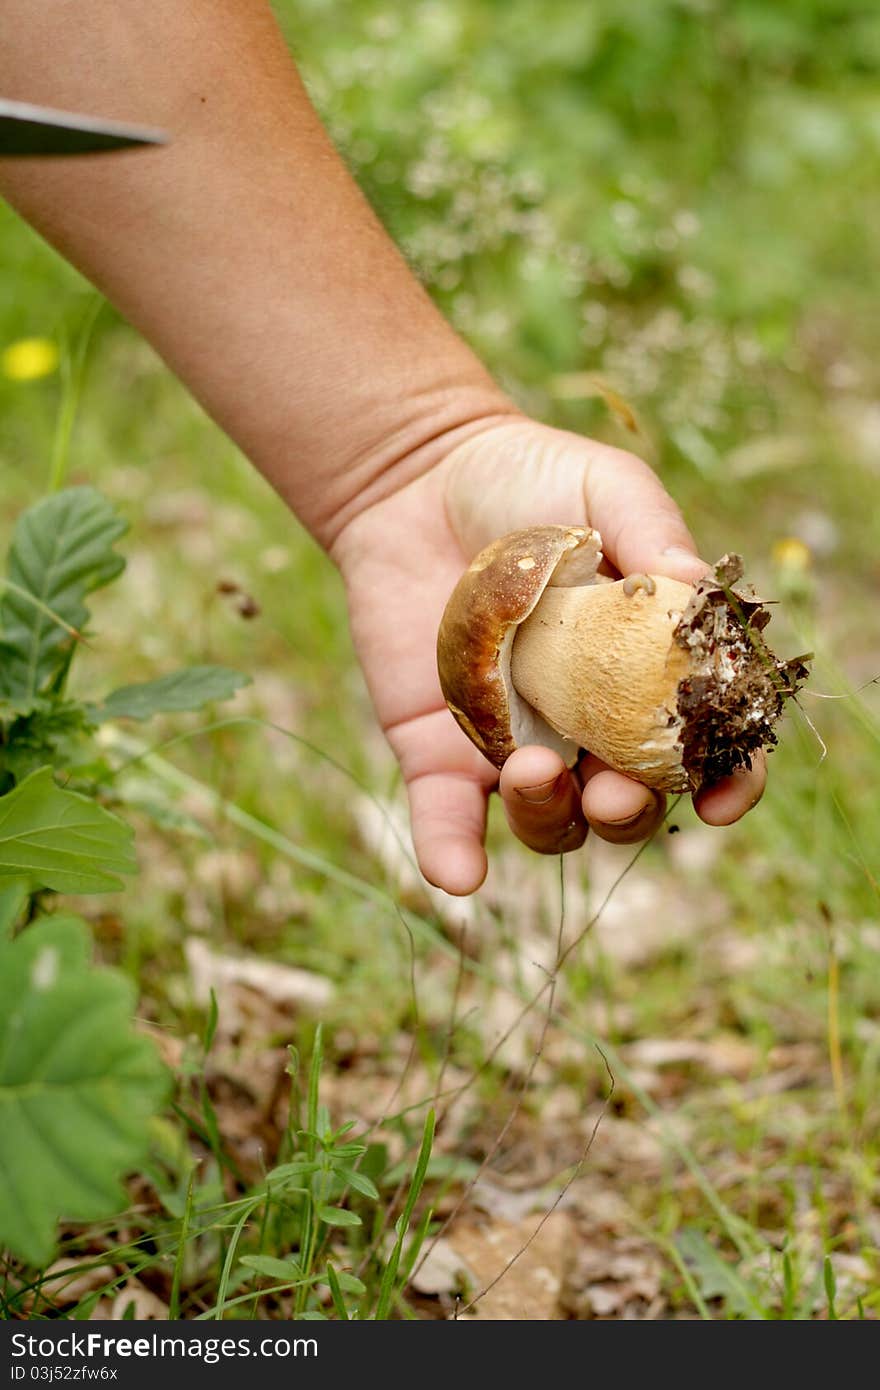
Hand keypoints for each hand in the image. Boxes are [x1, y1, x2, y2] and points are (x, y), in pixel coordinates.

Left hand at [333, 418, 765, 894]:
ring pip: (546, 821)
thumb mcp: (602, 487)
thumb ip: (650, 532)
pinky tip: (458, 878)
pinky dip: (452, 855)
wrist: (416, 478)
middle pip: (626, 802)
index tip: (723, 798)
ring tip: (527, 771)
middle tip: (611, 795)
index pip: (702, 744)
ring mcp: (513, 742)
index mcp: (645, 672)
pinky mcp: (438, 748)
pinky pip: (447, 820)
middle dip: (628, 814)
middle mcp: (587, 723)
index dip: (725, 780)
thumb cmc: (526, 478)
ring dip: (547, 820)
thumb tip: (694, 582)